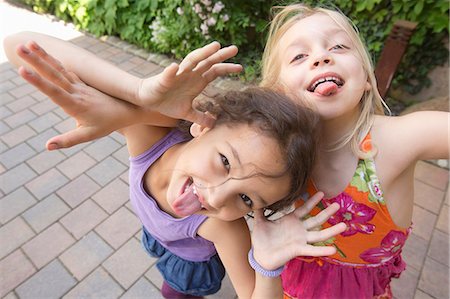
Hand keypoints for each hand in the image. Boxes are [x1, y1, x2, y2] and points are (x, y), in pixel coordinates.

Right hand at [15, 42, 146, 149]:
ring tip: (28, 42)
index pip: (53, 92)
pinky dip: (55, 61)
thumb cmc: (108, 124)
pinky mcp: (82, 83)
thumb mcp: (89, 135)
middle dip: (35, 60)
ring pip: (59, 68)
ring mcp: (79, 85)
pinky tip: (45, 52)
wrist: (127, 110)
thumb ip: (68, 140)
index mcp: (75, 104)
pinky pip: (66, 70)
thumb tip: (47, 146)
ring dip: (44, 56)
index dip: (38, 81)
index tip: (23, 70)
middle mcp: (76, 91)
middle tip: (19, 47)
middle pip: (53, 74)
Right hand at [137, 41, 241, 126]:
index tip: (241, 68)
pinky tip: (174, 67)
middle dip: (220, 55)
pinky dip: (171, 70)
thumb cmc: (167, 103)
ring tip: (214, 46)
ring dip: (202, 53)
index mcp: (197, 81)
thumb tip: (212, 124)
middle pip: (207, 61)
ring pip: (191, 61)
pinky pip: (168, 74)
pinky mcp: (163, 80)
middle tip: (235, 49)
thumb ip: (200, 117)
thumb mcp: (187, 113)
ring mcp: (177, 75)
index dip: (227, 69)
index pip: (215, 71)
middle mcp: (189, 74)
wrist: (147, 100)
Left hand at [251, 192, 346, 270]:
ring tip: (344, 225)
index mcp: (291, 220)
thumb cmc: (261, 239)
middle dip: (327, 212)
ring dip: (331, 230)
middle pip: (316, 219)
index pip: (304, 208)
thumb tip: (255, 196)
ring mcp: (300, 240)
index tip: (321, 193)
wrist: (259, 256)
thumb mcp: (260, 221)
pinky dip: (323, 250)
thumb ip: (260, 209)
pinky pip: (313, 250)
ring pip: (319, 234)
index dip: (312, 201)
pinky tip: (334, 249)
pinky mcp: (299, 249)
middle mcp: (298, 229)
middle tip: (337, 204)